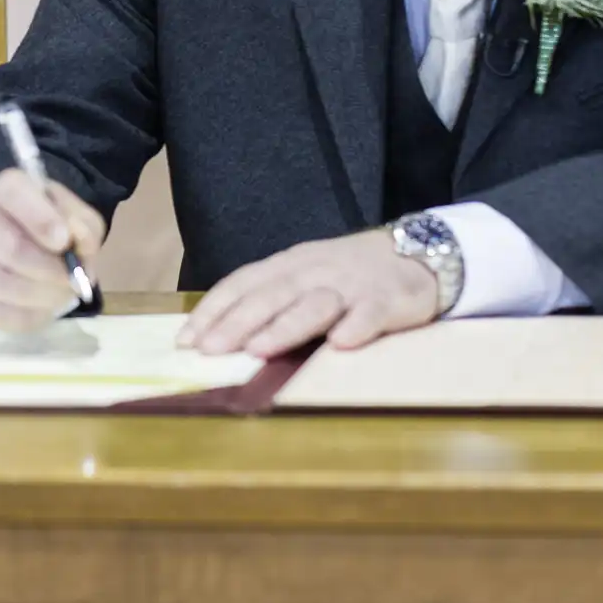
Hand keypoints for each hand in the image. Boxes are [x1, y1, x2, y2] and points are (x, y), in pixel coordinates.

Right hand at [0, 167, 104, 330]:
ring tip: (64, 294)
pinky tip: (44, 308)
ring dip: (44, 297)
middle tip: (74, 281)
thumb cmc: (50, 225)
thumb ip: (83, 226)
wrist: (15, 242)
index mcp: (7, 189)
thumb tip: (77, 245)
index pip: (15, 196)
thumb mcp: (75, 216)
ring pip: (4, 286)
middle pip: (11, 249)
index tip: (64, 242)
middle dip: (51, 270)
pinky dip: (29, 316)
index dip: (41, 220)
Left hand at [177, 229, 440, 357]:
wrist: (416, 252)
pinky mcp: (388, 300)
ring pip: (315, 304)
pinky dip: (356, 327)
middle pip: (272, 295)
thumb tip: (216, 334)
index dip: (214, 310)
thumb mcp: (302, 277)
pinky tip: (340, 344)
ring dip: (286, 326)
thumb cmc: (346, 274)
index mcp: (288, 265)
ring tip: (259, 350)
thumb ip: (268, 299)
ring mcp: (351, 285)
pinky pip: (370, 314)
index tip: (187, 340)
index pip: (243, 283)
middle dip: (238, 322)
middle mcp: (314, 271)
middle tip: (211, 350)